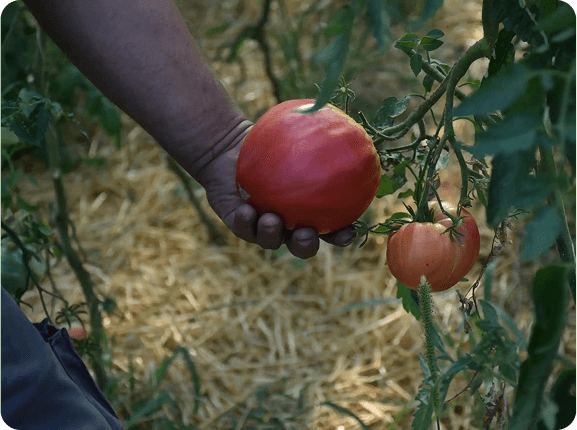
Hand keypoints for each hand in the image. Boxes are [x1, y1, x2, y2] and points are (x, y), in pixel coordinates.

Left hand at [195, 125, 356, 258]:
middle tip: (306, 234)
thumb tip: (346, 125)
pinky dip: (246, 223)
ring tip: (271, 219)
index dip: (340, 236)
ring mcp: (261, 226)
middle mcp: (285, 224)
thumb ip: (316, 137)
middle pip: (300, 246)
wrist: (230, 146)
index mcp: (306, 212)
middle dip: (305, 245)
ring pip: (270, 241)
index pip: (329, 230)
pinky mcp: (238, 222)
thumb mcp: (293, 137)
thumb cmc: (267, 141)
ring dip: (272, 234)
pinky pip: (242, 228)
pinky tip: (247, 210)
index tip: (347, 233)